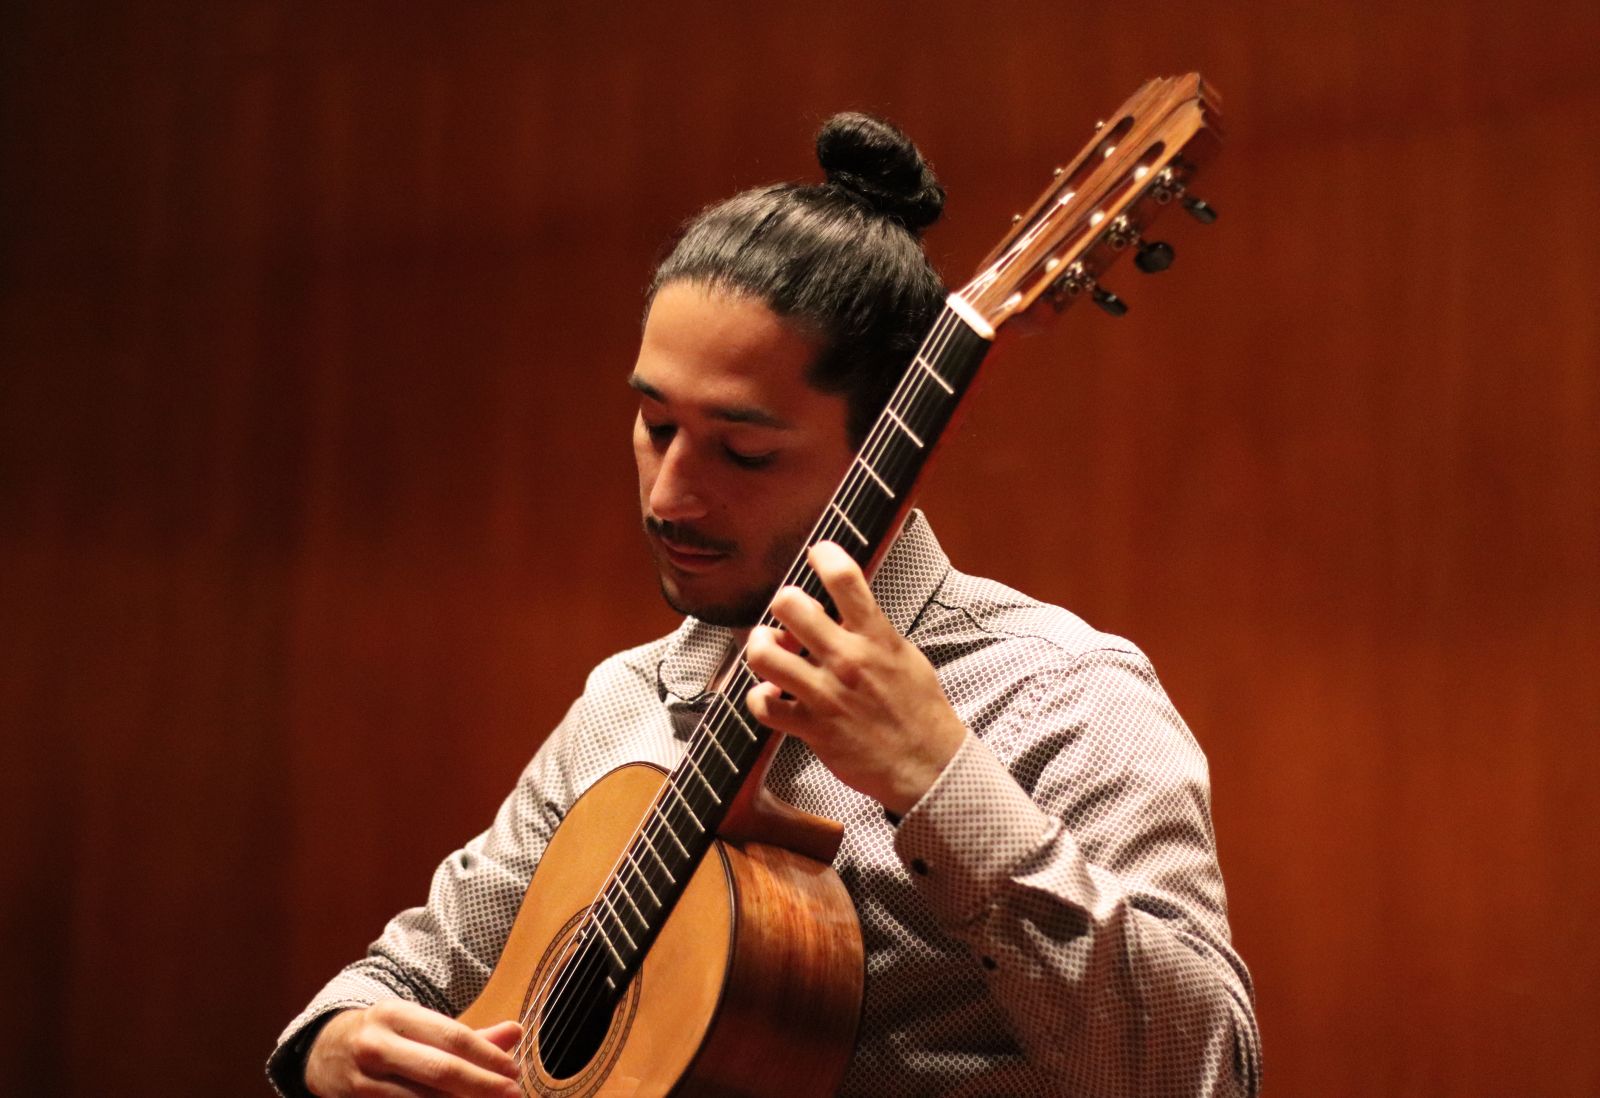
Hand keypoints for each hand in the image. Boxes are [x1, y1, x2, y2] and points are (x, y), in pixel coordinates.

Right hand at [304, 998, 522, 1097]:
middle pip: (439, 1070)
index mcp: (396, 1014)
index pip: (451, 1035)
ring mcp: (362, 1080)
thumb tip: (516, 1032)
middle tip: (513, 1094)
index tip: (513, 1071)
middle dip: (481, 1085)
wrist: (324, 1051)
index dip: (487, 1056)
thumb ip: (469, 1034)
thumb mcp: (419, 1024)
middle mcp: (376, 1045)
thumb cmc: (387, 1036)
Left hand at [744, 541, 967, 815]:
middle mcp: (847, 660)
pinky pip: (763, 706)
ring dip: (760, 646)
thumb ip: (872, 630)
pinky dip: (759, 698)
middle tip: (788, 615)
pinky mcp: (811, 728)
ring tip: (770, 650)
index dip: (824, 554)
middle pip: (790, 605)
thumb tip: (845, 607)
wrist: (927, 765)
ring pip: (764, 655)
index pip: (845, 578)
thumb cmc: (919, 710)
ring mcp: (825, 694)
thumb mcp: (905, 656)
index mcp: (876, 638)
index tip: (818, 552)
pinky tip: (771, 695)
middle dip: (783, 603)